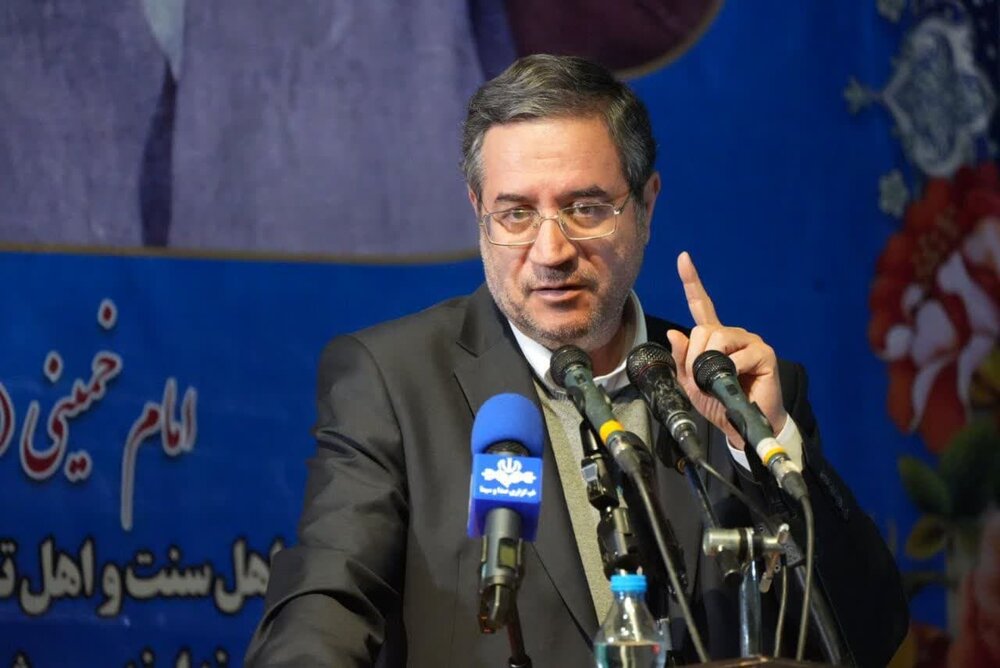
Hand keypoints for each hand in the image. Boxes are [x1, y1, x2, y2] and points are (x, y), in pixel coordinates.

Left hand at [664, 252, 786, 448]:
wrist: (742, 426)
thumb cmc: (719, 403)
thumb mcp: (690, 384)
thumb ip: (681, 360)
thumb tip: (673, 333)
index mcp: (714, 337)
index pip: (702, 304)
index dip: (692, 281)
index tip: (683, 258)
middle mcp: (733, 334)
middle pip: (702, 329)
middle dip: (694, 357)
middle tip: (698, 380)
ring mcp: (749, 341)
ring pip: (717, 339)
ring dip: (707, 365)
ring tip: (714, 383)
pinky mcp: (764, 353)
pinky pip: (737, 357)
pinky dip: (728, 373)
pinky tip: (734, 382)